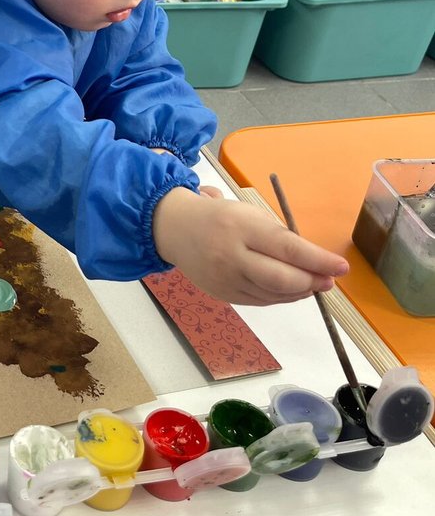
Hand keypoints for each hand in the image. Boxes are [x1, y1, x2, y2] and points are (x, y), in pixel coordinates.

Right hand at [151, 187, 348, 305]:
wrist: (174, 229)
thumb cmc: (220, 217)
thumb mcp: (250, 215)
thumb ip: (280, 238)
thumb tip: (316, 264)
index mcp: (241, 227)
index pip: (288, 249)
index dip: (319, 261)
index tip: (342, 266)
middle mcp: (231, 256)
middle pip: (282, 279)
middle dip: (312, 282)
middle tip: (329, 280)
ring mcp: (225, 279)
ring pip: (274, 295)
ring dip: (300, 292)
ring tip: (312, 283)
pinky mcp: (222, 295)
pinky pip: (260, 301)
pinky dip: (280, 296)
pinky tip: (289, 289)